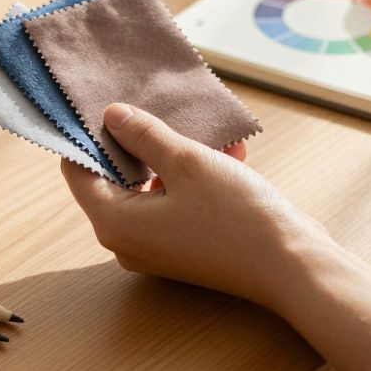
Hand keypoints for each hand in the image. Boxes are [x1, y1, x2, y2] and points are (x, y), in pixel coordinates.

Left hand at [60, 104, 331, 307]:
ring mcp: (158, 247)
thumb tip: (112, 116)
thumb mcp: (186, 162)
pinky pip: (179, 202)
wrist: (292, 265)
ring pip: (154, 187)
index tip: (107, 104)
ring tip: (209, 132)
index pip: (78, 171)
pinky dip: (198, 178)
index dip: (90, 136)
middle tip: (159, 109)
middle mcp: (128, 241)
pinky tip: (230, 153)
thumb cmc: (235, 217)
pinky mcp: (186, 247)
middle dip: (142, 141)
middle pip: (117, 178)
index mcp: (115, 223)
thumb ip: (144, 135)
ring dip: (179, 156)